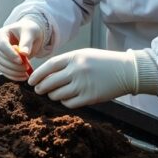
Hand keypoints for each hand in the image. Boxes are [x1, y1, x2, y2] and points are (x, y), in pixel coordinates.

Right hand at [0, 16, 44, 80]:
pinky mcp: (2, 63)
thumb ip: (27, 42)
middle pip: (0, 57)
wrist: (30, 35)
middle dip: (13, 65)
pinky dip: (13, 76)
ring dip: (13, 72)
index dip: (10, 54)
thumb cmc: (29, 31)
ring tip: (26, 73)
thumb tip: (24, 53)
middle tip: (26, 67)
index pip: (2, 45)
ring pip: (1, 66)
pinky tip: (23, 77)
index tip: (21, 61)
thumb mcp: (30, 33)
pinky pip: (4, 71)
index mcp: (1, 34)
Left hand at [28, 48, 151, 108]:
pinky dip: (64, 102)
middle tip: (38, 90)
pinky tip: (66, 98)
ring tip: (53, 94)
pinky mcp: (90, 97)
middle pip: (49, 82)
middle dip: (40, 88)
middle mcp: (77, 71)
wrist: (126, 71)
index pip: (48, 66)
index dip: (37, 74)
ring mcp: (83, 85)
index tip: (30, 80)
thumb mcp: (84, 55)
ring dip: (52, 96)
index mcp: (74, 57)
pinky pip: (69, 103)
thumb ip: (66, 62)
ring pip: (57, 94)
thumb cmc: (103, 62)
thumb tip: (46, 73)